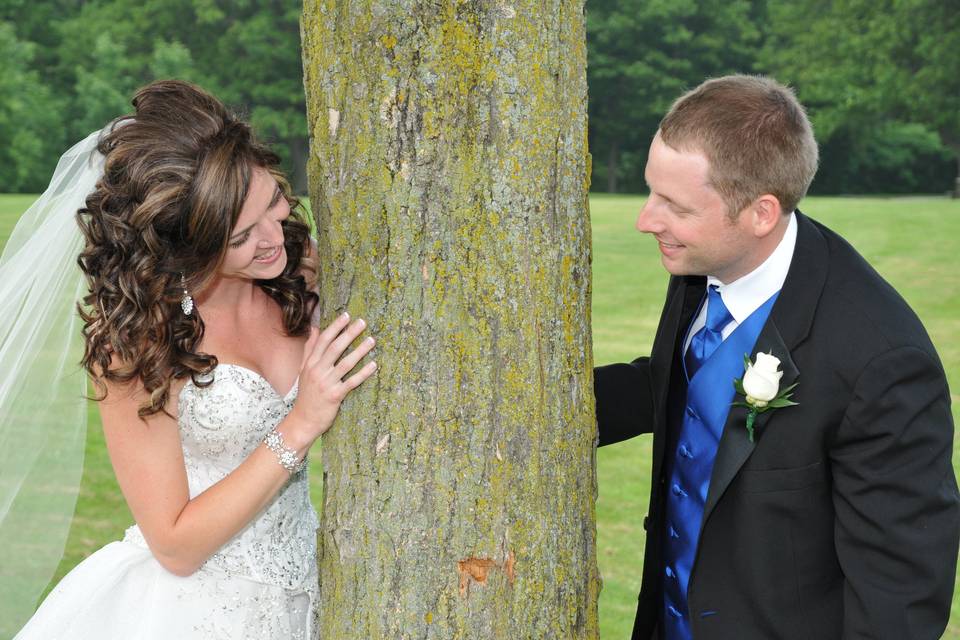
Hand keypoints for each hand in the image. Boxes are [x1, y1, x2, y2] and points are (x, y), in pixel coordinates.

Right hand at [289, 312, 376, 440]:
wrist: (303, 421)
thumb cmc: (306, 395)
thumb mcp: (303, 370)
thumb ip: (309, 350)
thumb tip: (314, 329)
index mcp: (310, 363)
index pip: (323, 340)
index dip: (335, 327)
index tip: (347, 316)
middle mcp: (317, 371)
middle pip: (335, 348)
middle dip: (349, 333)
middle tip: (363, 322)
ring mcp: (326, 383)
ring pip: (345, 363)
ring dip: (360, 351)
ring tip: (372, 340)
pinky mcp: (334, 396)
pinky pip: (351, 382)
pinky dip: (363, 373)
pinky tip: (374, 365)